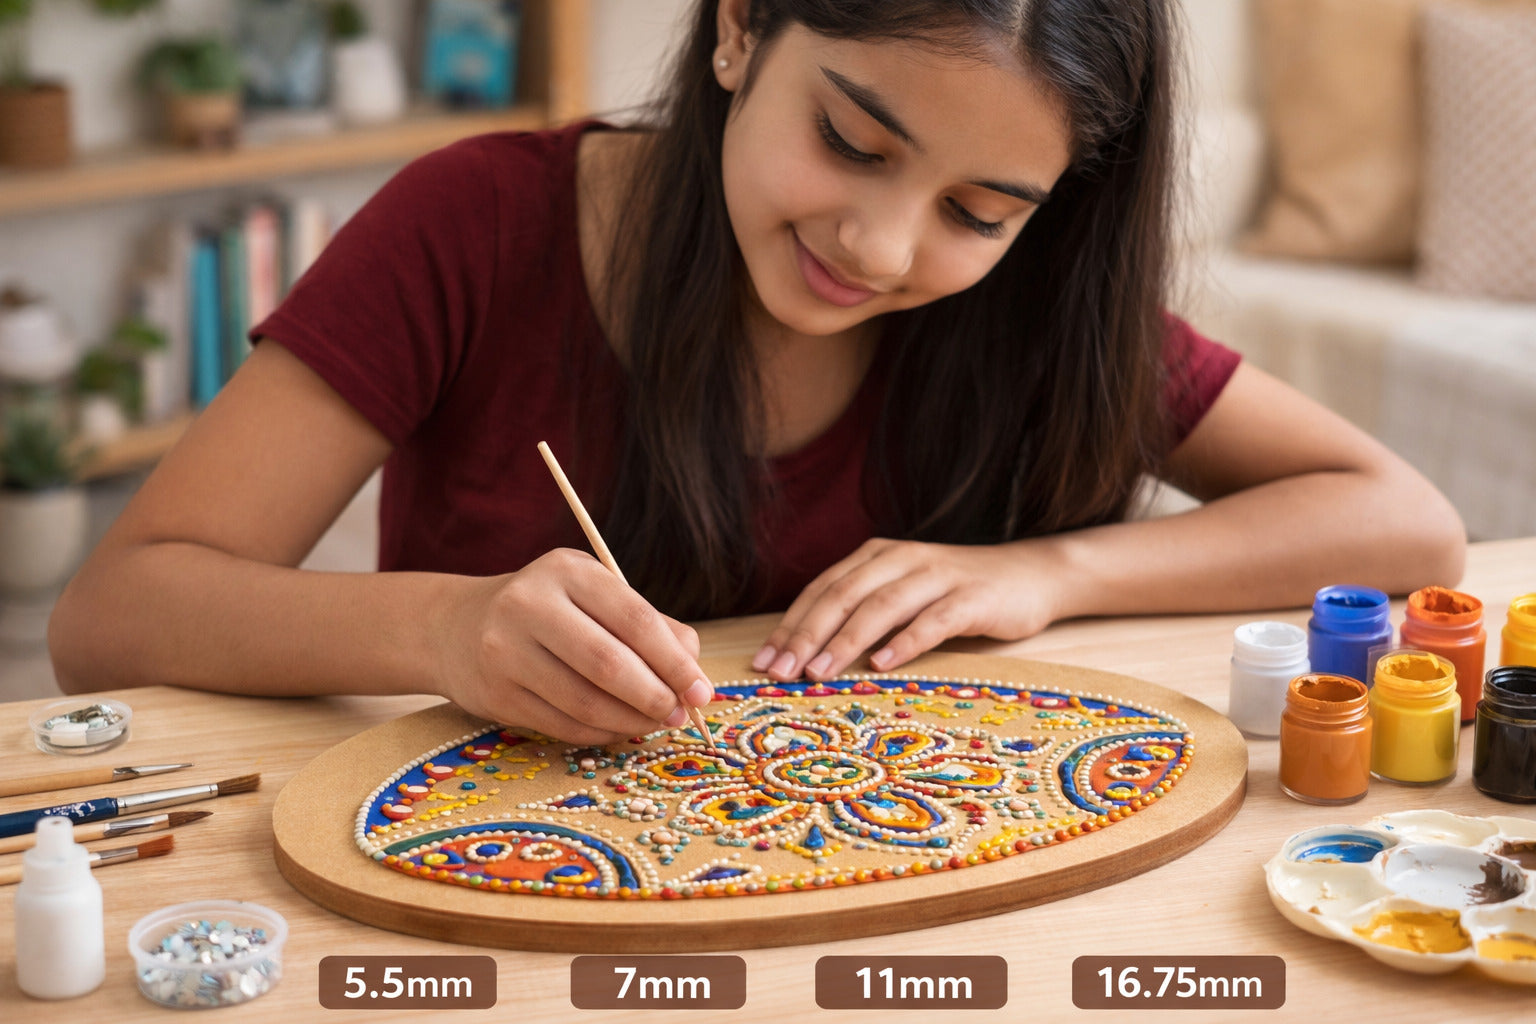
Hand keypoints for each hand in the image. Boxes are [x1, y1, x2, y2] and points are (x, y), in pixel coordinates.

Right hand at [442, 548, 712, 745]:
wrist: (455, 627)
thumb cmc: (548, 611)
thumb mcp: (594, 596)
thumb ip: (650, 626)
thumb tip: (693, 670)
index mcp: (568, 571)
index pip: (635, 619)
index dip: (675, 661)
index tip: (703, 690)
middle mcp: (530, 605)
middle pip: (609, 663)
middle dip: (656, 696)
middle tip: (681, 714)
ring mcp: (505, 651)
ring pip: (585, 701)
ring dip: (631, 721)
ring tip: (654, 723)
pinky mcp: (495, 693)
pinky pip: (562, 725)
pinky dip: (601, 733)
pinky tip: (619, 729)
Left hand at [751, 538, 1067, 681]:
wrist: (1030, 575)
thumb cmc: (955, 592)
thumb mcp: (903, 592)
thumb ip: (863, 612)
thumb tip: (808, 653)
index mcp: (878, 556)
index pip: (824, 589)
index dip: (791, 623)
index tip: (764, 660)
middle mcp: (902, 559)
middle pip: (844, 595)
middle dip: (808, 634)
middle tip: (781, 671)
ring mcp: (938, 576)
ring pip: (882, 606)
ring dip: (846, 640)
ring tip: (820, 672)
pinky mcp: (972, 598)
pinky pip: (932, 620)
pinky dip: (904, 641)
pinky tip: (882, 664)